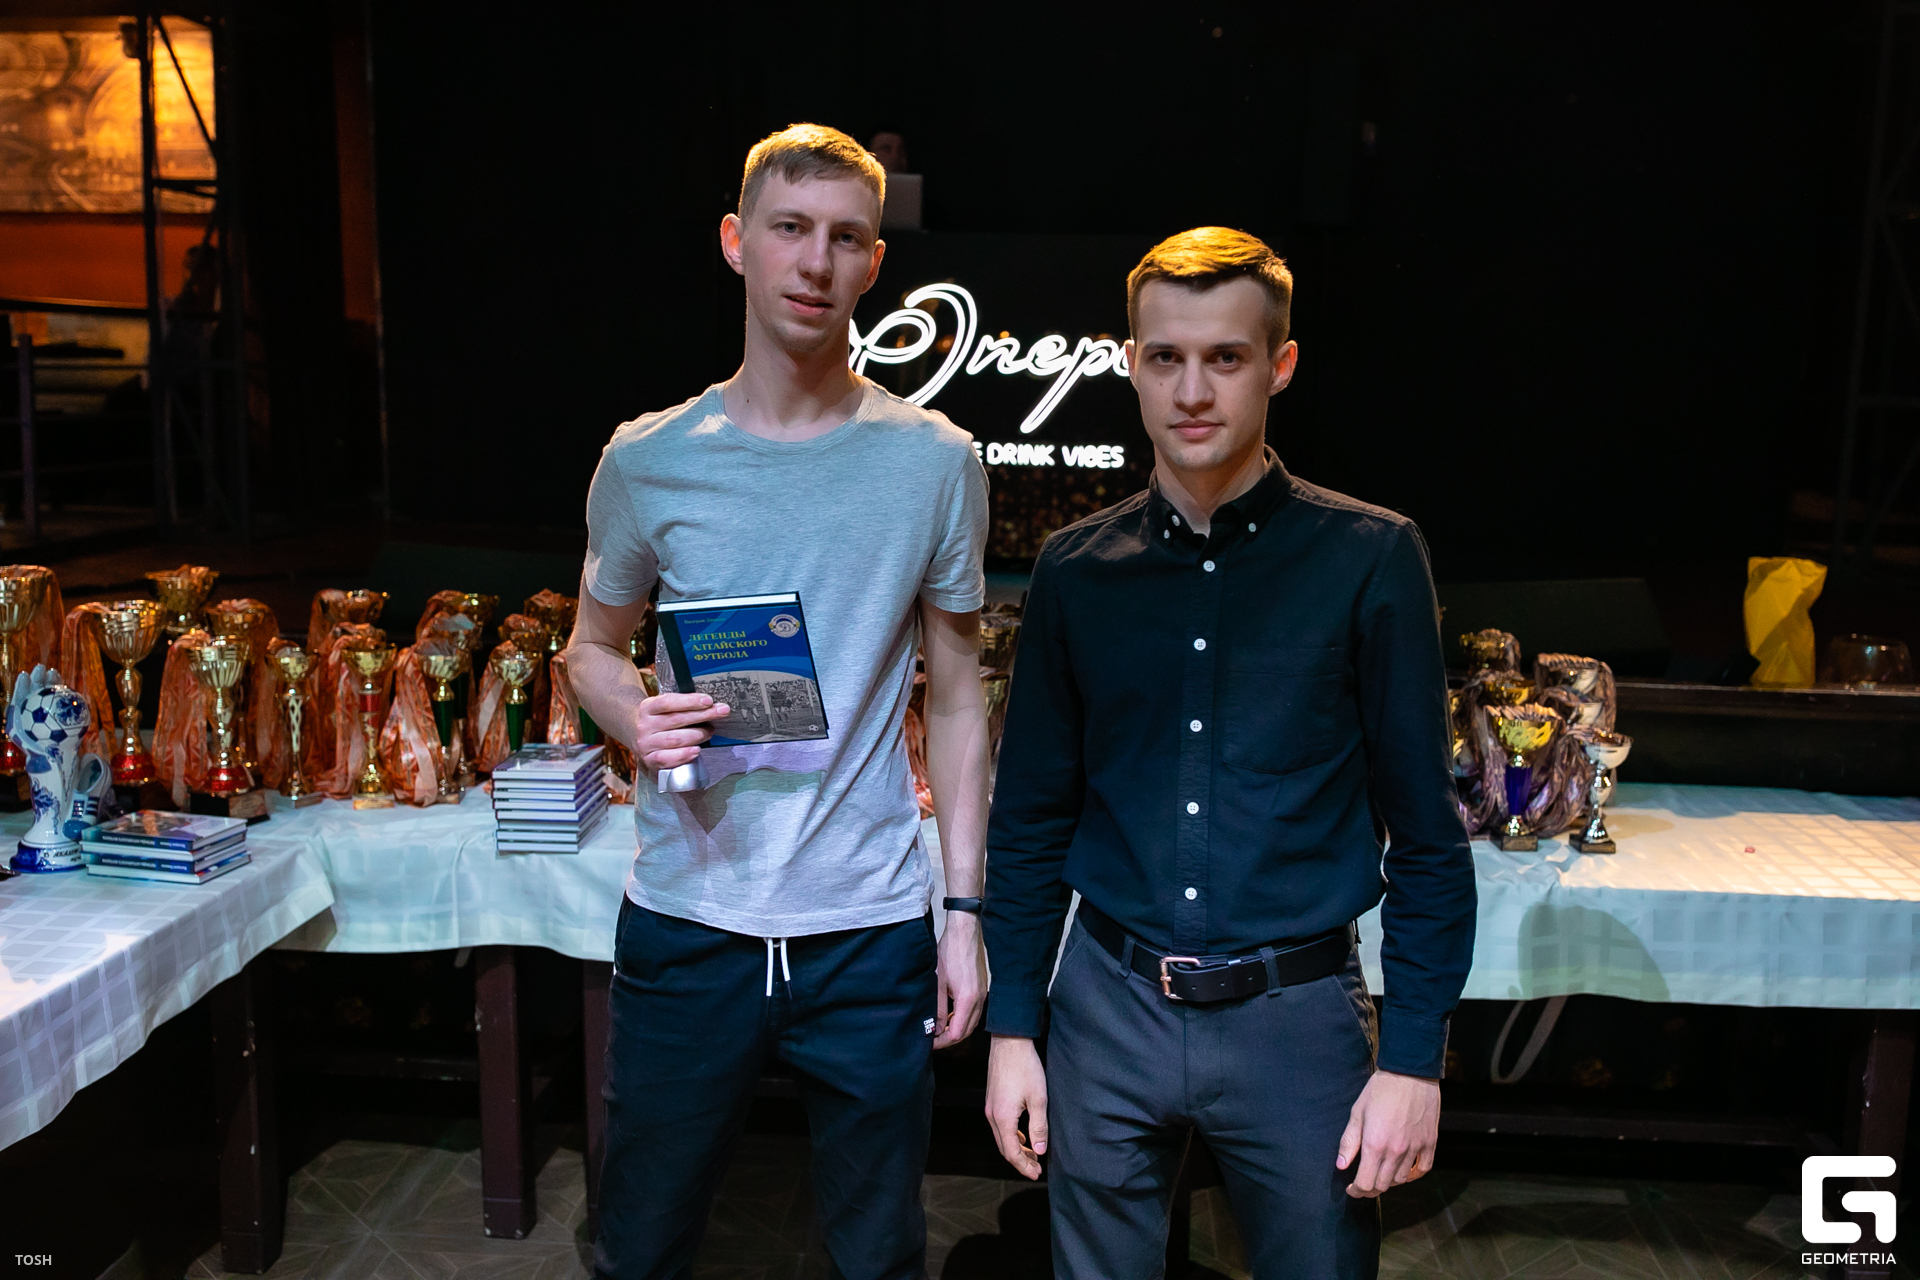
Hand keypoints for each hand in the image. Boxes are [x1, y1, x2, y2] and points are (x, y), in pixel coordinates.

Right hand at [635, 692, 730, 771]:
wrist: (639, 739)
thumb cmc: (660, 722)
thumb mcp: (665, 709)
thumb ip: (683, 706)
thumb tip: (711, 705)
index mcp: (648, 707)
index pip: (668, 702)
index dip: (689, 701)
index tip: (709, 700)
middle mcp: (645, 725)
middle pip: (675, 719)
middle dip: (702, 715)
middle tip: (721, 712)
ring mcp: (646, 744)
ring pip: (675, 739)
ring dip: (697, 735)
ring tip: (710, 731)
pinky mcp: (649, 760)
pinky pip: (666, 758)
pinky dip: (683, 755)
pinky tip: (696, 750)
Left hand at [933, 911, 984, 1048]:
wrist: (965, 934)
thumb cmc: (950, 953)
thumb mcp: (938, 983)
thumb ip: (937, 1009)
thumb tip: (934, 1029)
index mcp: (968, 1001)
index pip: (957, 1033)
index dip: (942, 1041)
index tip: (929, 1042)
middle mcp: (979, 1000)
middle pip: (966, 1031)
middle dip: (949, 1038)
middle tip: (932, 1038)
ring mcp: (982, 995)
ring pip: (971, 1023)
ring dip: (956, 1028)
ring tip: (938, 1028)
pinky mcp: (981, 989)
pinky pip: (974, 1012)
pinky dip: (962, 1018)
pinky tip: (949, 1014)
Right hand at [985, 1035, 1047, 1178]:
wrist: (1009, 1042)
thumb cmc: (1025, 1068)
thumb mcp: (1039, 1098)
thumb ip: (1039, 1126)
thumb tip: (1039, 1151)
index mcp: (1003, 1118)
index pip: (1011, 1153)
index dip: (1024, 1166)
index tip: (1036, 1174)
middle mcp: (992, 1115)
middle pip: (1004, 1148)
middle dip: (1020, 1161)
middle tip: (1036, 1169)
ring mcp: (990, 1107)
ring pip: (1001, 1137)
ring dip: (1016, 1149)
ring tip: (1032, 1155)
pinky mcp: (992, 1100)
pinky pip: (1000, 1126)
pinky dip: (1012, 1136)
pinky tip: (1023, 1136)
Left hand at [1336, 1070, 1439, 1196]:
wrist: (1410, 1074)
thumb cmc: (1380, 1090)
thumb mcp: (1357, 1113)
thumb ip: (1349, 1142)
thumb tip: (1341, 1166)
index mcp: (1374, 1145)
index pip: (1365, 1184)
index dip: (1357, 1191)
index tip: (1351, 1188)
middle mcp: (1395, 1151)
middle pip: (1383, 1186)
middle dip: (1370, 1188)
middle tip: (1363, 1182)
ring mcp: (1415, 1149)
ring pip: (1401, 1180)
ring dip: (1389, 1181)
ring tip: (1381, 1172)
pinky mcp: (1429, 1143)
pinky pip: (1423, 1170)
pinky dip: (1413, 1175)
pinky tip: (1404, 1171)